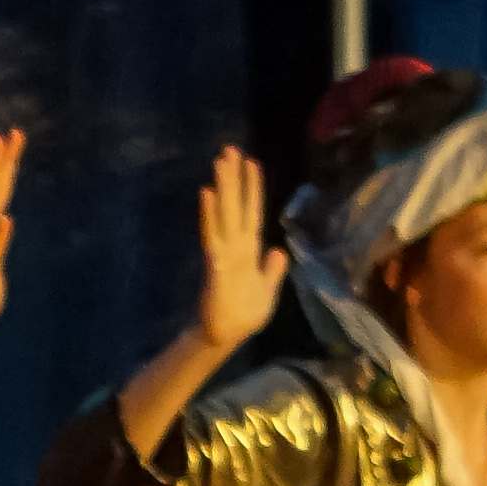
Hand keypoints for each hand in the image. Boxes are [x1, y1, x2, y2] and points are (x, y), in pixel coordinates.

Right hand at [178, 142, 287, 354]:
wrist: (225, 337)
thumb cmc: (243, 316)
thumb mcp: (267, 290)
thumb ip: (272, 271)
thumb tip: (279, 252)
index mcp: (249, 250)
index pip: (252, 212)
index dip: (253, 188)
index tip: (252, 162)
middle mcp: (236, 245)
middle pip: (236, 205)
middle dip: (234, 177)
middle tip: (230, 148)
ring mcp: (224, 251)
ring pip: (224, 212)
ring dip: (223, 187)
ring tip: (220, 161)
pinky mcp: (215, 263)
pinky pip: (213, 233)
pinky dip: (210, 213)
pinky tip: (207, 193)